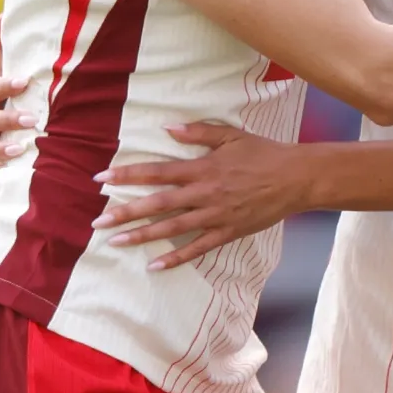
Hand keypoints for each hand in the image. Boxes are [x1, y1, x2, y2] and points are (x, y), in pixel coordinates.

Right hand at [0, 18, 30, 178]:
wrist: (1, 127)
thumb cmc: (6, 94)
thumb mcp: (3, 73)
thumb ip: (2, 49)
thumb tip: (4, 15)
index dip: (1, 86)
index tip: (25, 82)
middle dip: (3, 119)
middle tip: (31, 119)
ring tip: (21, 149)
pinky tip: (0, 178)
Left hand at [89, 123, 308, 270]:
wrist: (296, 178)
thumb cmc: (263, 153)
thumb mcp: (231, 135)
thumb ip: (199, 132)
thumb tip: (168, 128)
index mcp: (202, 168)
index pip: (157, 172)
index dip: (127, 175)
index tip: (101, 179)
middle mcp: (204, 193)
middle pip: (157, 204)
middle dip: (125, 212)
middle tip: (97, 221)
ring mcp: (215, 216)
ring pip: (172, 229)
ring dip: (141, 236)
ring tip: (115, 242)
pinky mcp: (227, 232)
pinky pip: (197, 248)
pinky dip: (176, 258)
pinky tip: (154, 265)